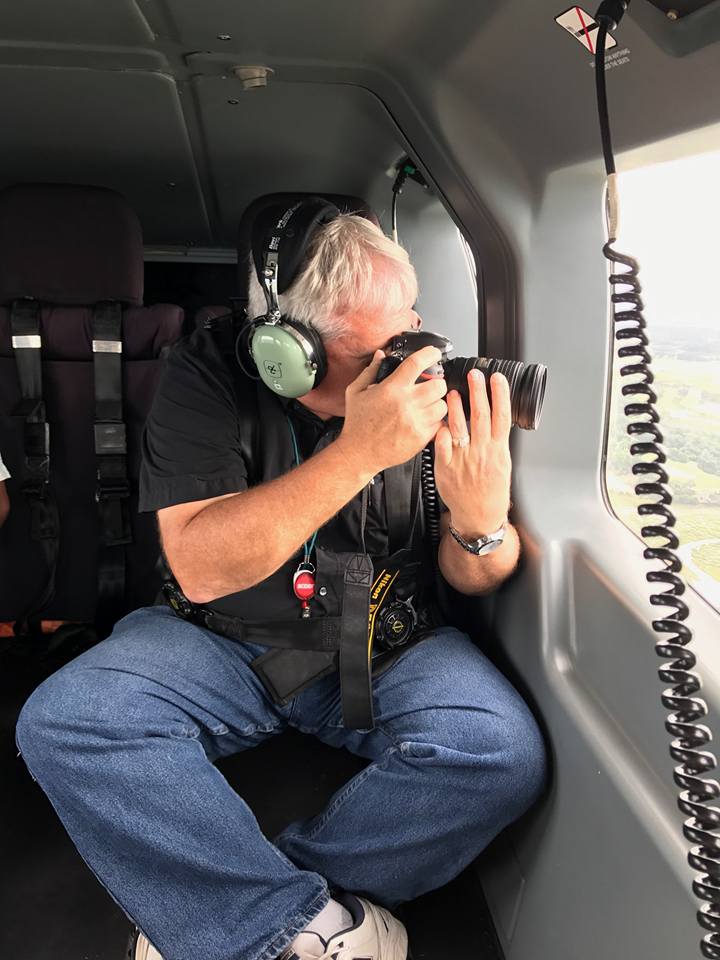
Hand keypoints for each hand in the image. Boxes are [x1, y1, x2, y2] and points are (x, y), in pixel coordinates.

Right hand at [337, 346, 447, 475]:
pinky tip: (422, 420)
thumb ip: (370, 371)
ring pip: (442, 405)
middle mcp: (406, 404)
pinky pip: (439, 424)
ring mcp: (415, 422)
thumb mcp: (355, 392)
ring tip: (426, 406)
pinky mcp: (421, 438)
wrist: (359, 453)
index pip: (417, 363)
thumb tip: (380, 355)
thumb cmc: (357, 424)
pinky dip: (434, 421)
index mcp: (391, 389)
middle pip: (438, 385)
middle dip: (436, 384)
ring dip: (436, 403)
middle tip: (429, 387)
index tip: (434, 353)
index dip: (430, 354)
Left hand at [434, 371, 511, 535]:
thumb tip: (495, 416)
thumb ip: (496, 440)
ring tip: (451, 391)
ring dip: (456, 408)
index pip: (501, 416)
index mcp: (498, 450)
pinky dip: (441, 434)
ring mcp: (463, 460)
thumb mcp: (503, 463)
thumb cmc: (491, 490)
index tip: (497, 378)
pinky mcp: (446, 469)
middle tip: (474, 374)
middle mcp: (481, 453)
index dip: (500, 395)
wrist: (480, 516)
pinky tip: (439, 421)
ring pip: (459, 429)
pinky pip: (442, 448)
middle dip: (478, 392)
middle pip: (480, 417)